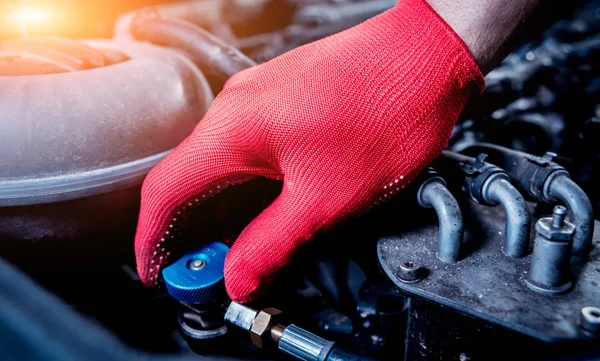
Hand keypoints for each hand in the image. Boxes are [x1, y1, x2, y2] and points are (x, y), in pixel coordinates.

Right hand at [135, 0, 482, 302]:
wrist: (428, 54)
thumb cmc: (387, 108)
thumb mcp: (326, 198)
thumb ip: (272, 242)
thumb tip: (239, 275)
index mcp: (234, 129)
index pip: (165, 191)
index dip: (152, 239)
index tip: (157, 271)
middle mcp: (236, 106)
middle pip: (187, 177)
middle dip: (190, 230)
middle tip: (207, 269)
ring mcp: (258, 96)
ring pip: (218, 162)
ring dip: (220, 208)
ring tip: (238, 244)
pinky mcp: (282, 97)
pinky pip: (245, 146)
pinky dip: (244, 183)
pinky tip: (266, 204)